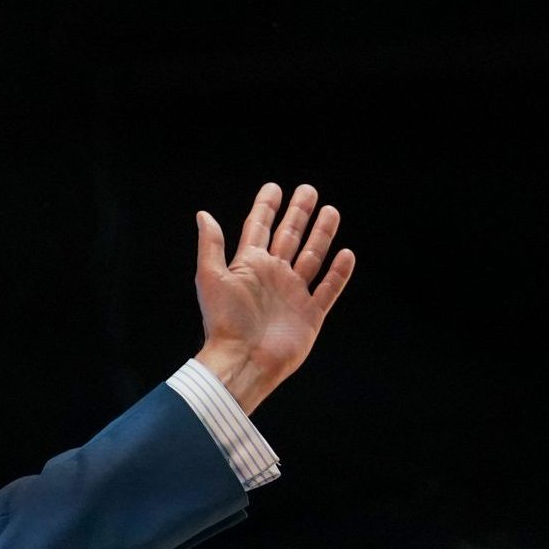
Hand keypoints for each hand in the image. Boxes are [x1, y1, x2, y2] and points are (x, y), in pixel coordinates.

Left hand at [193, 183, 355, 414]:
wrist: (243, 361)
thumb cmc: (223, 322)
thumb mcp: (211, 278)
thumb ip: (211, 245)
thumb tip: (203, 214)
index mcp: (249, 266)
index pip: (259, 229)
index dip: (266, 207)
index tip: (274, 187)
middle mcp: (273, 276)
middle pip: (289, 237)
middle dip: (298, 213)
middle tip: (308, 190)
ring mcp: (293, 294)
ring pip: (312, 257)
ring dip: (322, 234)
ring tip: (331, 210)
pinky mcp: (310, 314)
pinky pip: (328, 288)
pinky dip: (339, 272)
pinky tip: (346, 253)